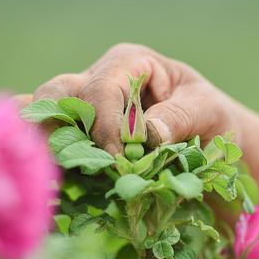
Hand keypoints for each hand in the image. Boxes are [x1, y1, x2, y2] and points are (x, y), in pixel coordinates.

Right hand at [18, 43, 258, 258]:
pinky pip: (51, 152)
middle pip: (54, 96)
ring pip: (43, 122)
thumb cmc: (215, 123)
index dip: (105, 126)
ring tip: (44, 182)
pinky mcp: (79, 148)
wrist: (213, 152)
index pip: (101, 89)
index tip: (119, 162)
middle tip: (61, 166)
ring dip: (43, 151)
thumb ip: (181, 116)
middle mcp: (98, 82)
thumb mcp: (211, 113)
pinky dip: (47, 169)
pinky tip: (46, 194)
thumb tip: (149, 131)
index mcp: (129, 64)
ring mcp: (83, 116)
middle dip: (52, 129)